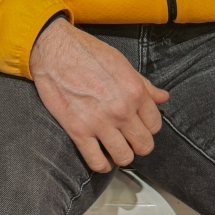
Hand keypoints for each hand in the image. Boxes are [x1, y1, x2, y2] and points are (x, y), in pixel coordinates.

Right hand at [28, 17, 167, 172]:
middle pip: (144, 145)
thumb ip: (144, 84)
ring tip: (114, 146)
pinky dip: (102, 164)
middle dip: (138, 143)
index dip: (147, 126)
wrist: (52, 50)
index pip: (155, 125)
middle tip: (128, 138)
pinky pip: (97, 162)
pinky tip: (100, 156)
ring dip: (121, 154)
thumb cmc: (86, 52)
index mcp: (135, 91)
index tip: (138, 125)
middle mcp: (121, 110)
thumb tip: (163, 97)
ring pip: (124, 157)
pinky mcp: (78, 131)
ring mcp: (100, 122)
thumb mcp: (120, 62)